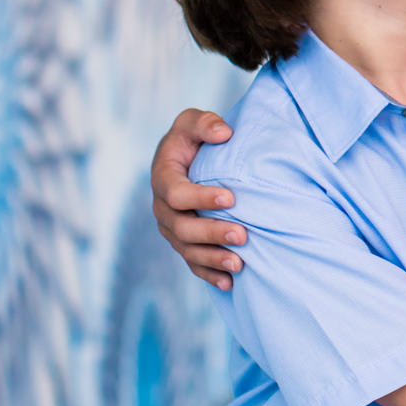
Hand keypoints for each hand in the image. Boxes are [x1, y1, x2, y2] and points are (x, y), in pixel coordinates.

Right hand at [151, 108, 240, 287]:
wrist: (190, 159)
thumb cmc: (194, 139)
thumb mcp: (193, 122)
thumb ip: (204, 123)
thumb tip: (224, 134)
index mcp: (163, 177)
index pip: (176, 193)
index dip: (201, 197)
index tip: (231, 197)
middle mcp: (163, 208)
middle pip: (182, 228)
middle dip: (212, 233)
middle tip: (243, 235)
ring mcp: (172, 229)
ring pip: (187, 250)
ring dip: (213, 259)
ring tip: (240, 264)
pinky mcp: (184, 243)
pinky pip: (193, 264)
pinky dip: (210, 275)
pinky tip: (229, 283)